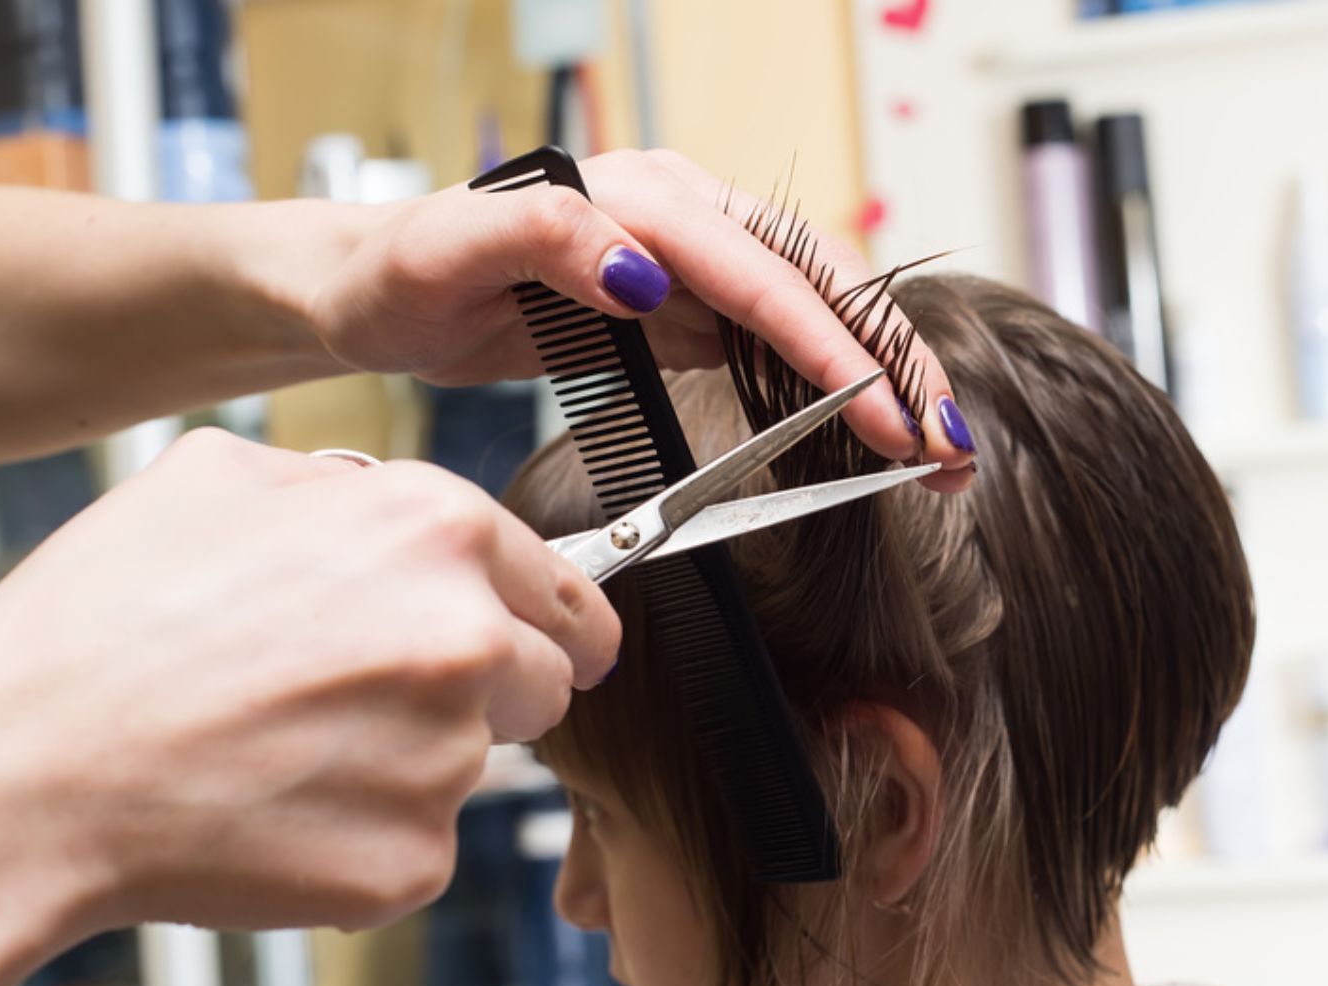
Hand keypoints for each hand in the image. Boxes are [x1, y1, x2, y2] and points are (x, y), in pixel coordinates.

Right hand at [0, 429, 619, 985]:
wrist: (24, 770)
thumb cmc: (101, 622)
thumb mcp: (219, 477)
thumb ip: (341, 485)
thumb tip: (383, 502)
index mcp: (432, 530)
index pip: (563, 589)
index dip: (549, 621)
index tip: (550, 645)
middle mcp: (461, 638)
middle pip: (541, 682)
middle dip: (485, 690)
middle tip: (376, 698)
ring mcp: (443, 757)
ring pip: (470, 763)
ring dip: (408, 759)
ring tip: (288, 743)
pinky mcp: (411, 857)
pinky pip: (418, 841)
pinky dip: (365, 833)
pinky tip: (277, 802)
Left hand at [308, 149, 973, 490]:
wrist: (376, 285)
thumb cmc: (403, 266)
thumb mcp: (451, 250)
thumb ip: (548, 235)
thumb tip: (647, 271)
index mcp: (642, 195)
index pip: (763, 276)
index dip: (833, 351)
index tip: (886, 418)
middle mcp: (680, 216)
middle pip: (819, 284)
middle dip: (895, 365)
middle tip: (950, 447)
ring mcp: (686, 258)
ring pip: (812, 309)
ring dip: (880, 376)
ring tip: (936, 447)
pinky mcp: (679, 301)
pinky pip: (772, 335)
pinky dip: (828, 383)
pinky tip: (862, 425)